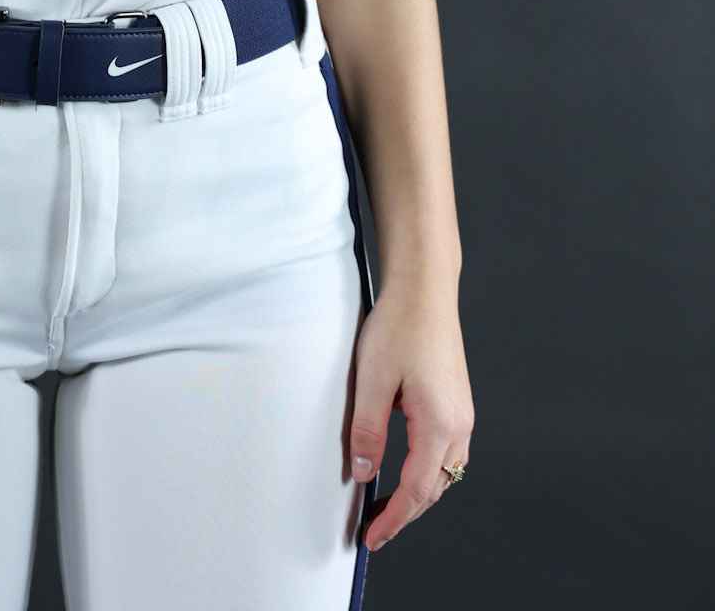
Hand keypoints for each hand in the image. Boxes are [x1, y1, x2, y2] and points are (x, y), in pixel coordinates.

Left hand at [348, 277, 473, 552]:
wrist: (425, 289)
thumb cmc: (400, 325)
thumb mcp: (372, 379)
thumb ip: (367, 431)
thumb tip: (364, 474)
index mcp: (439, 424)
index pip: (417, 491)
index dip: (394, 520)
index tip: (372, 538)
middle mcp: (458, 425)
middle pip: (435, 489)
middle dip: (406, 514)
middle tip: (376, 530)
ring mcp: (462, 414)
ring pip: (445, 473)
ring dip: (419, 494)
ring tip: (389, 505)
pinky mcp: (458, 403)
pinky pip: (447, 453)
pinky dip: (428, 471)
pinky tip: (407, 468)